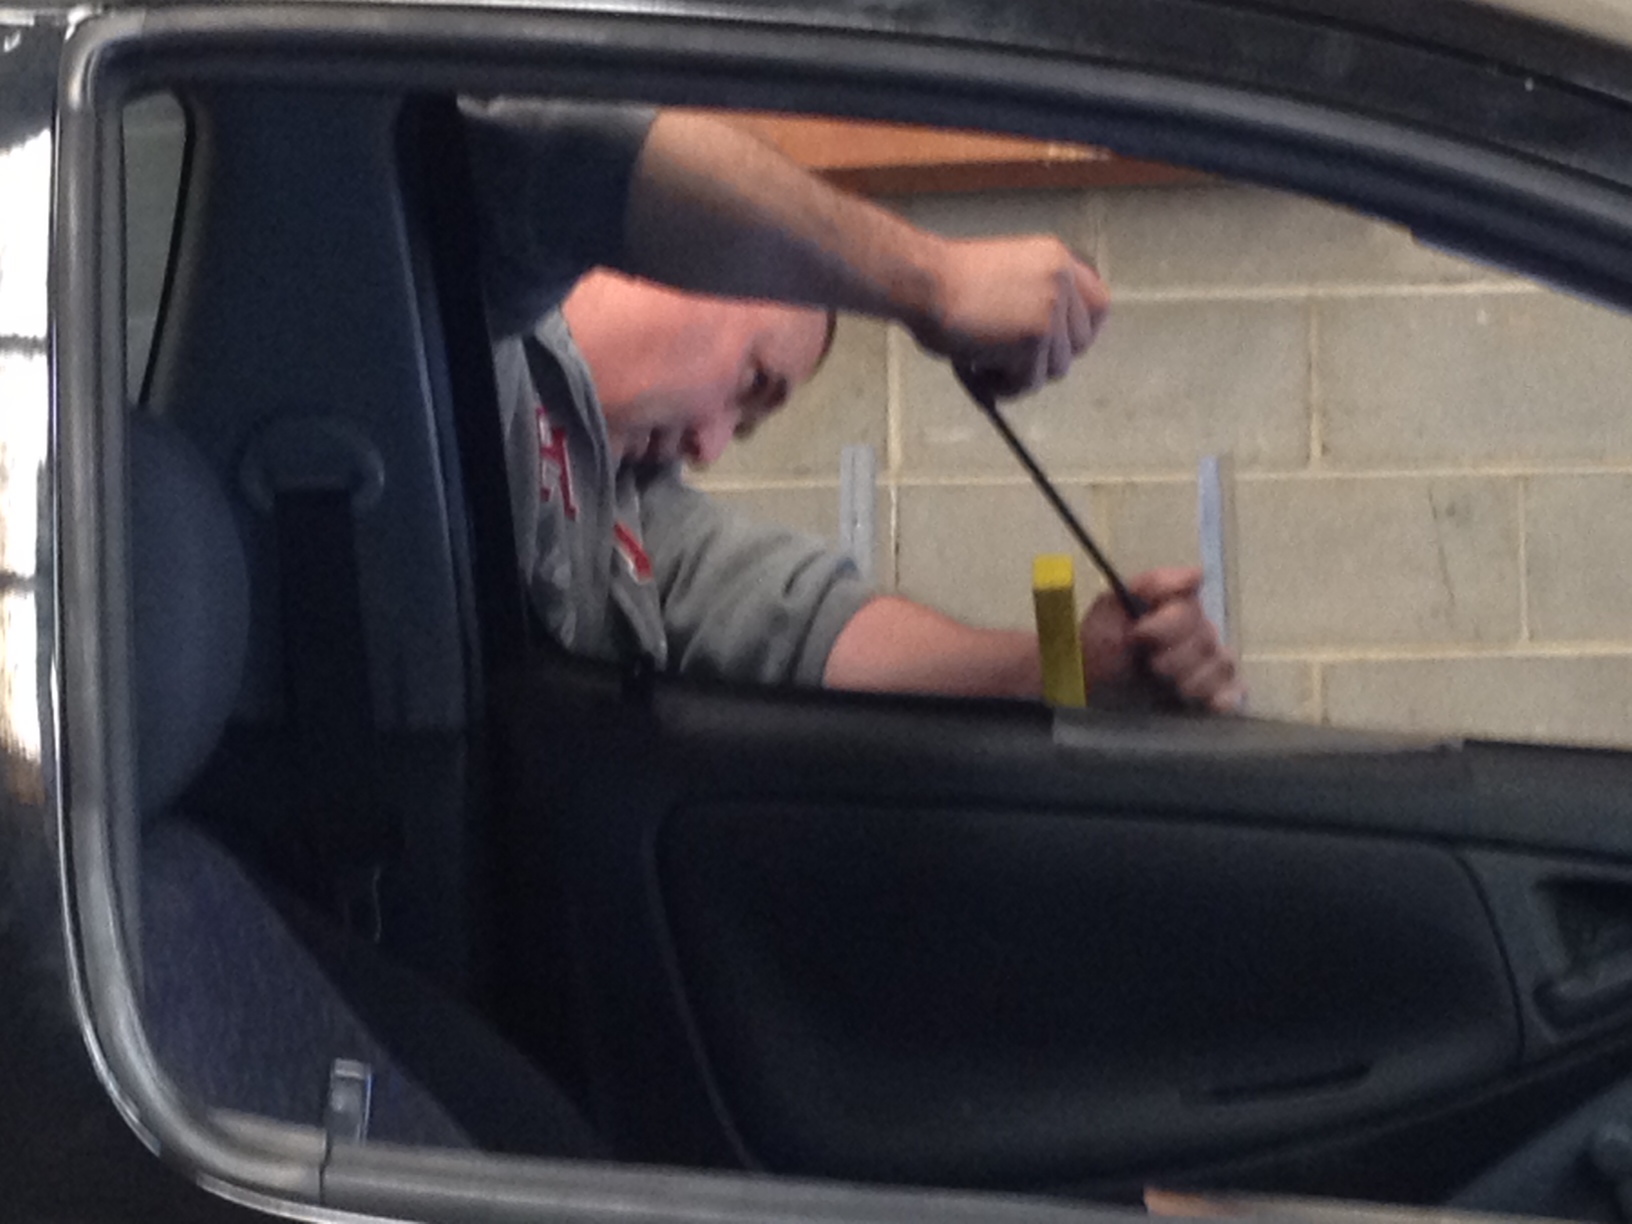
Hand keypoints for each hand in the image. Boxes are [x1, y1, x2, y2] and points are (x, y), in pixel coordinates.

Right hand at [913, 235, 1109, 396]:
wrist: (919, 281)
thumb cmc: (943, 283)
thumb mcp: (1005, 277)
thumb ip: (1033, 299)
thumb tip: (1046, 346)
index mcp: (1055, 258)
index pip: (1097, 303)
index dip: (1080, 331)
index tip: (1058, 346)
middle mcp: (1061, 280)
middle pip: (1080, 343)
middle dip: (1047, 359)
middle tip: (1012, 363)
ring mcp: (1051, 310)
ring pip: (1055, 369)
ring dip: (1021, 375)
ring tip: (986, 365)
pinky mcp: (1035, 339)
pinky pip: (1028, 382)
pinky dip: (1004, 387)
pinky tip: (978, 371)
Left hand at [1080, 567, 1243, 712]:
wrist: (1088, 686)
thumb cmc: (1100, 644)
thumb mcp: (1113, 606)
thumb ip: (1153, 585)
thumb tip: (1198, 573)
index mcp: (1176, 608)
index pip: (1189, 611)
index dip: (1166, 626)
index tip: (1138, 635)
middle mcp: (1198, 632)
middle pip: (1207, 640)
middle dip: (1175, 657)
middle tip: (1150, 666)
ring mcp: (1207, 663)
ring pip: (1222, 665)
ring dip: (1195, 680)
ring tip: (1168, 687)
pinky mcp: (1210, 693)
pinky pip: (1234, 691)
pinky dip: (1225, 696)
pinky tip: (1209, 702)